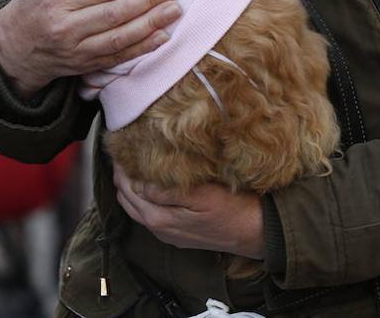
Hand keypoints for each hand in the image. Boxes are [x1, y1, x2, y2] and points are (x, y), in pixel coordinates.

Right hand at [0, 0, 181, 98]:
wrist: (14, 47)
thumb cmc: (36, 4)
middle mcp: (65, 26)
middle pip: (115, 12)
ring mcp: (75, 50)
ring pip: (119, 37)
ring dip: (151, 23)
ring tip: (174, 9)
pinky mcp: (85, 66)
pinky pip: (118, 57)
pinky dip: (142, 48)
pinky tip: (162, 36)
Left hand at [113, 163, 264, 258]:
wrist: (257, 232)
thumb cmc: (234, 208)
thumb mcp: (203, 195)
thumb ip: (167, 193)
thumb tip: (139, 182)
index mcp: (159, 218)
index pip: (127, 187)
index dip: (123, 165)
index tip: (123, 146)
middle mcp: (158, 229)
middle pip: (126, 198)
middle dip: (122, 175)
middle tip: (124, 150)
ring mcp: (166, 233)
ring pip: (134, 207)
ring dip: (130, 186)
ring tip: (133, 163)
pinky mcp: (175, 234)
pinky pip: (147, 215)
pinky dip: (141, 198)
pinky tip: (149, 184)